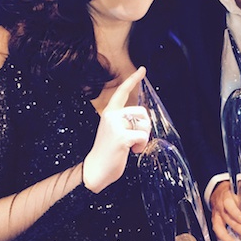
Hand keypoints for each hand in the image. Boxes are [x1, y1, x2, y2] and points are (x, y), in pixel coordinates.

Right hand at [83, 67, 150, 192]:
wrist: (95, 170)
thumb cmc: (109, 152)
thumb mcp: (115, 131)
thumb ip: (125, 121)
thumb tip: (144, 118)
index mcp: (109, 112)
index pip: (122, 92)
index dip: (133, 80)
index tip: (142, 70)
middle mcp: (111, 115)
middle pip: (142, 112)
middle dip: (145, 127)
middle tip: (135, 139)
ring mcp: (115, 125)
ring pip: (144, 124)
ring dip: (143, 137)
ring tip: (132, 146)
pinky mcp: (121, 136)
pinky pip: (143, 136)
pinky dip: (141, 146)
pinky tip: (132, 151)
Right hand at [210, 180, 240, 240]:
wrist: (219, 191)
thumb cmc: (235, 191)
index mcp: (228, 197)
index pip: (229, 204)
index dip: (235, 212)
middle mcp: (221, 207)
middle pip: (227, 218)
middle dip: (236, 227)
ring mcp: (217, 216)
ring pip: (219, 227)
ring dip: (227, 237)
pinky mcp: (216, 223)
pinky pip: (217, 234)